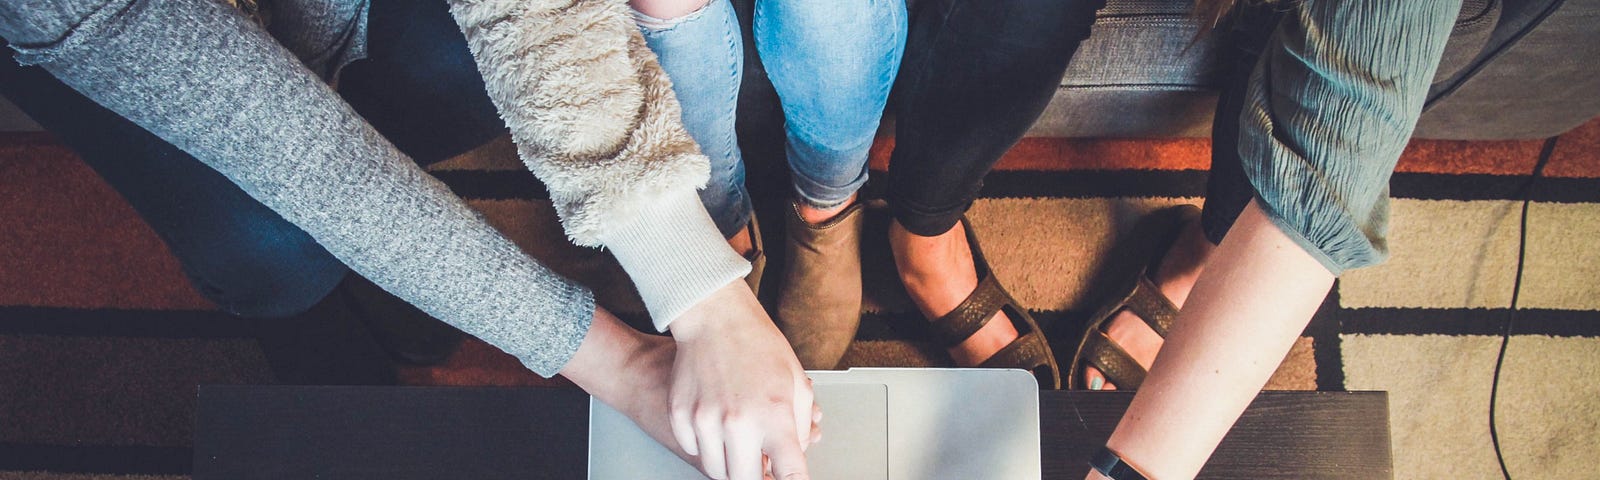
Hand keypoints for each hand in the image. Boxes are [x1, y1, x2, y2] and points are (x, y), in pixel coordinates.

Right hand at [560, 303, 818, 479]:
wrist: (714, 318)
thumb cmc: (757, 344)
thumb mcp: (796, 383)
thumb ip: (799, 427)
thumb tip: (792, 457)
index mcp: (773, 416)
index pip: (790, 474)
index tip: (789, 478)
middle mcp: (737, 423)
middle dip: (758, 476)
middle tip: (762, 465)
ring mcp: (705, 421)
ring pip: (717, 471)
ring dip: (731, 464)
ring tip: (740, 445)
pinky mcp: (681, 416)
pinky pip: (693, 450)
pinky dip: (706, 446)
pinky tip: (716, 428)